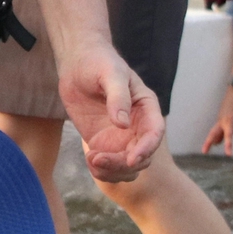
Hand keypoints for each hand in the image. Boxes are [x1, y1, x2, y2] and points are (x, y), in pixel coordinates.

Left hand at [59, 45, 162, 181]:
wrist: (77, 64)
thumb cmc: (98, 62)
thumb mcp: (110, 73)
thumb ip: (118, 97)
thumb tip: (122, 124)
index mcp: (146, 108)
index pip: (154, 133)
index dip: (146, 148)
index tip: (131, 159)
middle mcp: (138, 126)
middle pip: (141, 156)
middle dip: (123, 164)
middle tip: (98, 159)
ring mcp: (121, 137)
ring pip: (127, 168)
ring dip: (112, 171)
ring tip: (92, 159)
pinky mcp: (104, 143)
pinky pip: (109, 166)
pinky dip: (101, 170)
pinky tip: (89, 159)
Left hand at [203, 86, 232, 160]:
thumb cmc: (229, 106)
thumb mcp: (221, 118)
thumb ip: (219, 132)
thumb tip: (216, 144)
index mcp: (221, 121)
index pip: (213, 134)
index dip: (208, 143)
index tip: (204, 152)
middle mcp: (230, 122)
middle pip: (229, 135)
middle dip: (229, 144)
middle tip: (228, 154)